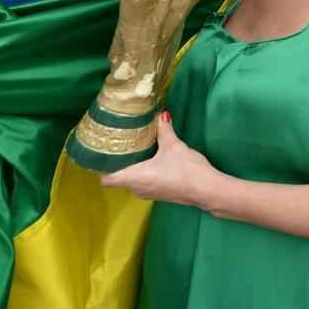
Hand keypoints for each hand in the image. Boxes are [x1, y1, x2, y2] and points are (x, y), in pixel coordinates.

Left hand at [101, 114, 218, 207]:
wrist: (207, 189)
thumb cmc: (185, 169)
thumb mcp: (173, 146)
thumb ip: (163, 129)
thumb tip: (160, 114)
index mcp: (135, 178)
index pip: (107, 179)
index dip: (101, 168)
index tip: (102, 154)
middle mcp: (137, 189)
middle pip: (118, 178)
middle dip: (118, 164)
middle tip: (119, 146)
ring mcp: (148, 194)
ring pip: (131, 181)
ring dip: (131, 169)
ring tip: (133, 151)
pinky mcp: (159, 194)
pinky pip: (142, 183)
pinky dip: (142, 174)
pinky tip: (150, 160)